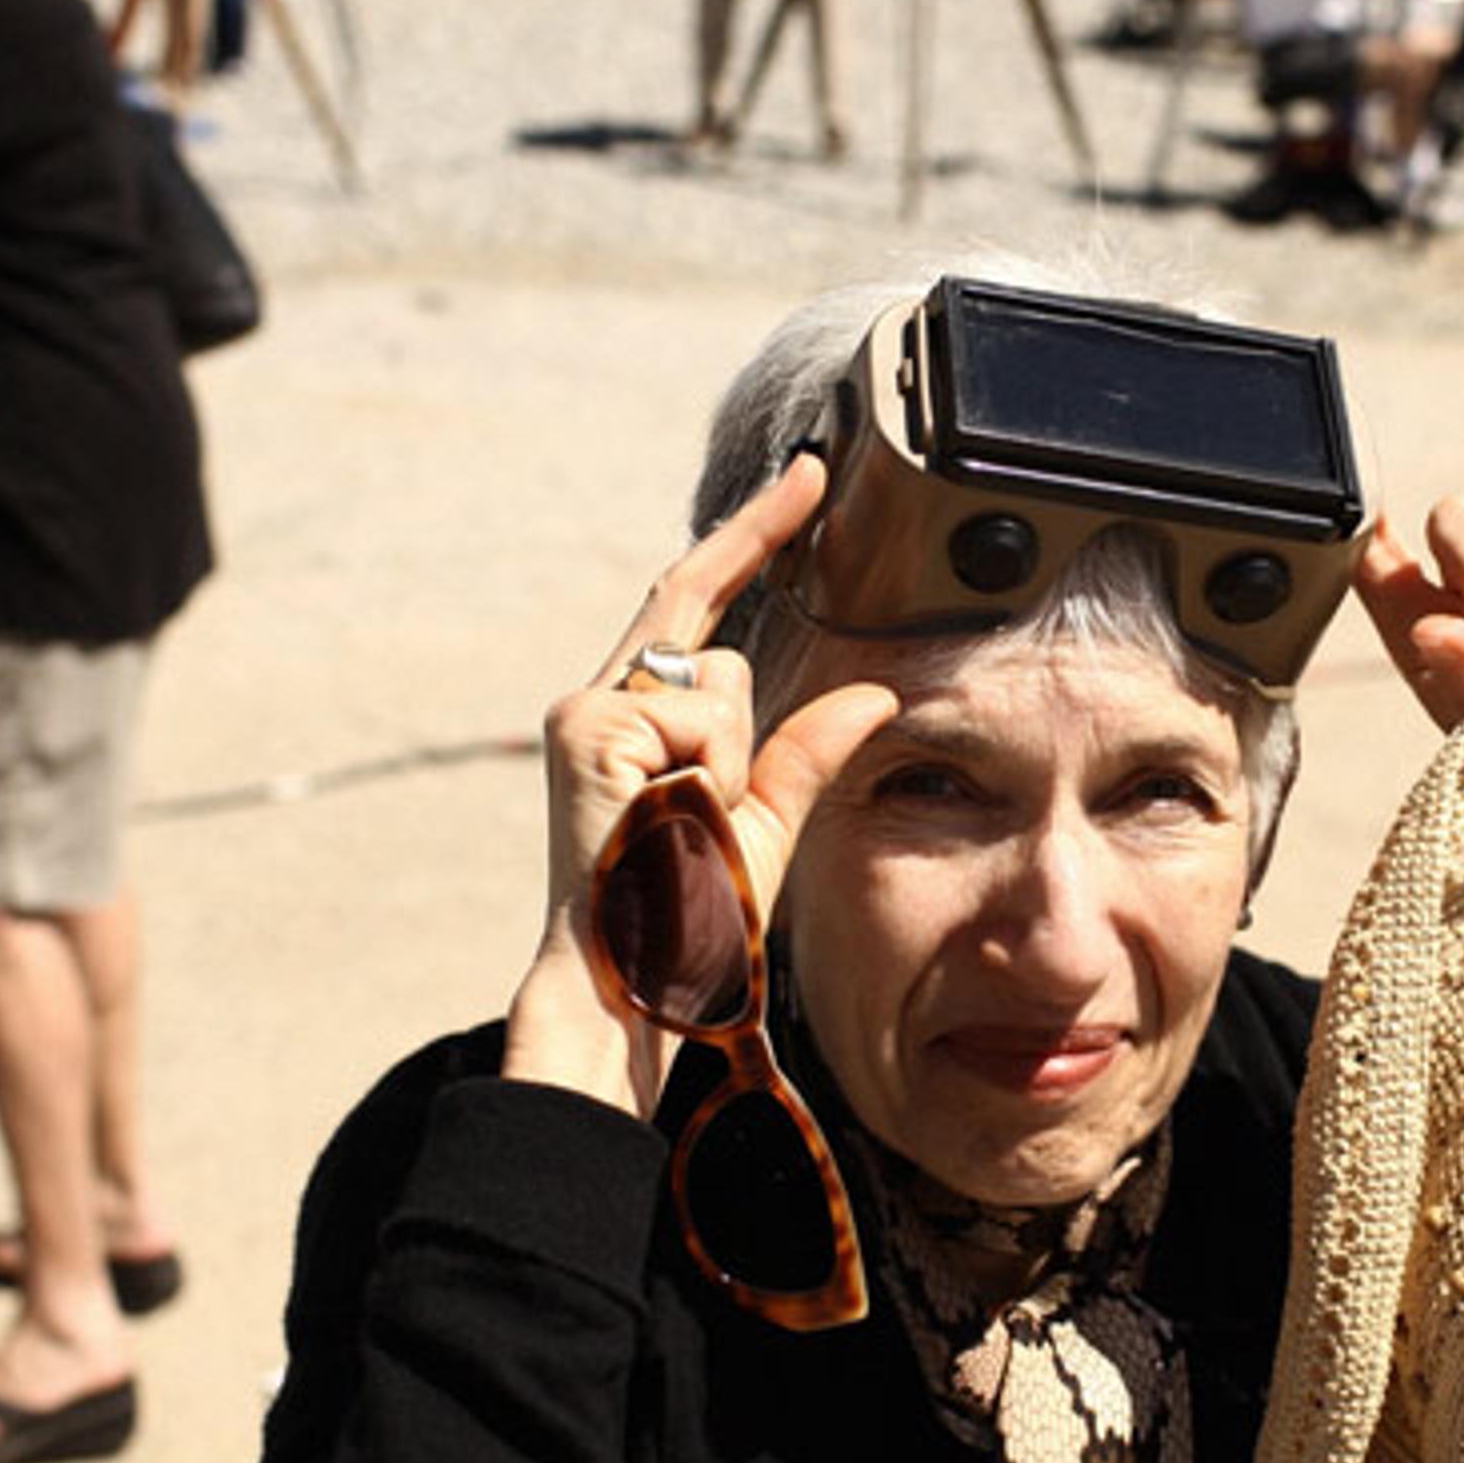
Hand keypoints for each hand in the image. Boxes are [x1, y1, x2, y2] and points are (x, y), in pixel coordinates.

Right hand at [507, 454, 898, 1112]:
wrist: (638, 989)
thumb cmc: (687, 927)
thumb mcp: (763, 829)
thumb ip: (808, 755)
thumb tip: (875, 695)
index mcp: (635, 723)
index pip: (701, 605)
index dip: (754, 536)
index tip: (809, 473)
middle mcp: (600, 703)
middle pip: (724, 651)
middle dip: (742, 736)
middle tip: (707, 823)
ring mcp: (588, 710)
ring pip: (724, 683)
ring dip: (732, 768)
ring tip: (686, 834)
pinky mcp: (589, 725)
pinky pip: (706, 717)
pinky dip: (711, 777)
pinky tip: (670, 822)